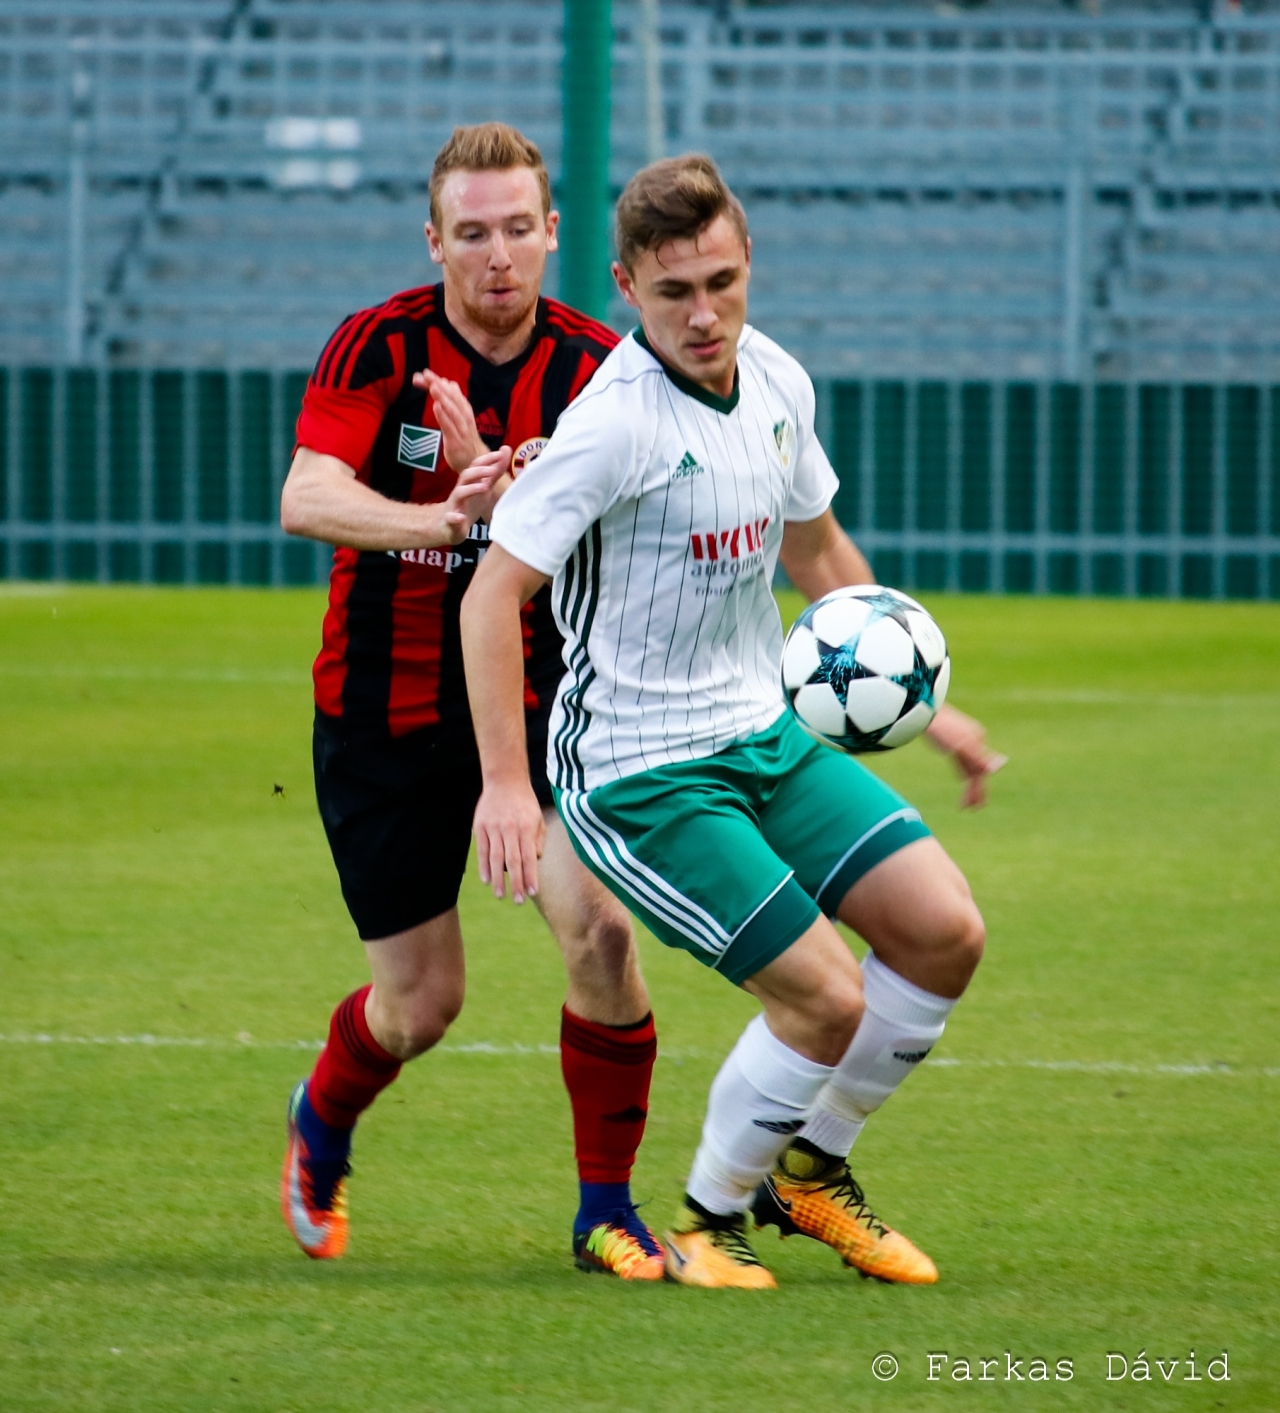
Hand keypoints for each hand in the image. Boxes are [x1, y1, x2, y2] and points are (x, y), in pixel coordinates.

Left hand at [413, 369, 488, 472]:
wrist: (477, 462)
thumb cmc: (466, 439)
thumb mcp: (459, 417)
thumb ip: (453, 400)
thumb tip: (449, 382)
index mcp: (463, 409)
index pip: (450, 391)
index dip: (437, 381)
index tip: (423, 373)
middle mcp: (464, 417)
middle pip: (451, 397)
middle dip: (438, 384)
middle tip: (426, 374)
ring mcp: (461, 429)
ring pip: (452, 410)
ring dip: (443, 397)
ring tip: (433, 386)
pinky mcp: (456, 442)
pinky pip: (450, 427)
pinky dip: (444, 416)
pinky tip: (436, 407)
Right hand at [433, 446, 509, 543]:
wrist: (448, 526)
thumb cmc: (468, 504)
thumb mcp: (484, 488)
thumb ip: (495, 472)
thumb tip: (506, 450)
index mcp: (471, 482)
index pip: (476, 465)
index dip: (487, 458)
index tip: (501, 453)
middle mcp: (461, 490)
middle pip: (466, 475)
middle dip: (478, 471)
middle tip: (492, 470)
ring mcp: (454, 505)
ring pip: (459, 493)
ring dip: (471, 489)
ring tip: (484, 488)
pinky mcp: (450, 520)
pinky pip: (450, 518)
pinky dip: (455, 518)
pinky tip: (461, 518)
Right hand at [473, 777, 545, 903]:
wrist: (505, 780)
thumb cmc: (525, 802)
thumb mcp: (538, 818)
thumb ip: (538, 840)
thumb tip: (534, 861)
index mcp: (526, 828)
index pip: (529, 857)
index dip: (530, 876)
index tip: (532, 892)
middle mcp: (510, 829)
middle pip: (512, 861)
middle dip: (516, 883)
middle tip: (518, 900)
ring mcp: (493, 828)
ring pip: (495, 858)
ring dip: (498, 879)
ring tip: (501, 895)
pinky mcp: (480, 826)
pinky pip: (482, 850)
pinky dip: (483, 866)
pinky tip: (486, 880)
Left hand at [924, 704, 1007, 809]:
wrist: (920, 711)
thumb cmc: (940, 728)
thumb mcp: (960, 745)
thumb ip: (980, 757)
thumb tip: (1002, 765)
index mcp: (978, 741)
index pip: (982, 772)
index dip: (979, 791)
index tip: (974, 807)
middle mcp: (973, 741)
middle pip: (977, 771)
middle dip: (975, 791)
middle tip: (970, 809)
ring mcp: (962, 740)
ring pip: (969, 767)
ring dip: (968, 784)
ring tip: (965, 801)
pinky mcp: (951, 740)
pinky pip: (961, 761)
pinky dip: (962, 772)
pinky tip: (961, 779)